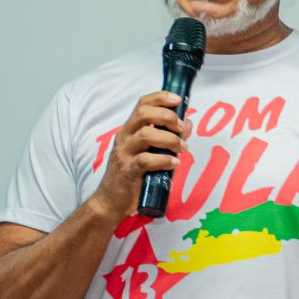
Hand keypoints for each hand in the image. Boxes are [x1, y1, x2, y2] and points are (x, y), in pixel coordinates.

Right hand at [91, 91, 189, 219]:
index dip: (160, 98)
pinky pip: (146, 160)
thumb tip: (187, 123)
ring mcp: (125, 153)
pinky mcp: (128, 171)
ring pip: (146, 135)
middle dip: (167, 116)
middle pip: (143, 114)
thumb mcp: (149, 150)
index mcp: (130, 129)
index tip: (177, 100)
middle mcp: (125, 137)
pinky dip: (164, 160)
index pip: (142, 104)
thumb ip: (167, 136)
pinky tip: (174, 163)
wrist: (111, 200)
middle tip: (181, 128)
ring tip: (182, 148)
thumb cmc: (134, 173)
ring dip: (170, 139)